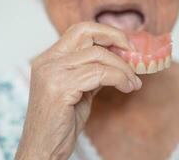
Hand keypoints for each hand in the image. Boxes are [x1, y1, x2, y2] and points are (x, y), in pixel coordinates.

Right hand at [15, 22, 141, 159]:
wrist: (44, 149)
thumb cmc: (61, 122)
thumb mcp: (79, 91)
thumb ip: (92, 73)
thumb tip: (116, 61)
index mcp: (50, 59)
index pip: (80, 31)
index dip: (106, 32)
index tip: (126, 44)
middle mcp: (48, 61)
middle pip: (86, 33)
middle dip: (116, 38)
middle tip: (135, 54)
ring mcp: (52, 73)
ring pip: (98, 55)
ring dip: (123, 67)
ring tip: (133, 81)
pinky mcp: (60, 88)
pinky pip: (100, 74)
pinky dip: (119, 78)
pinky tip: (127, 88)